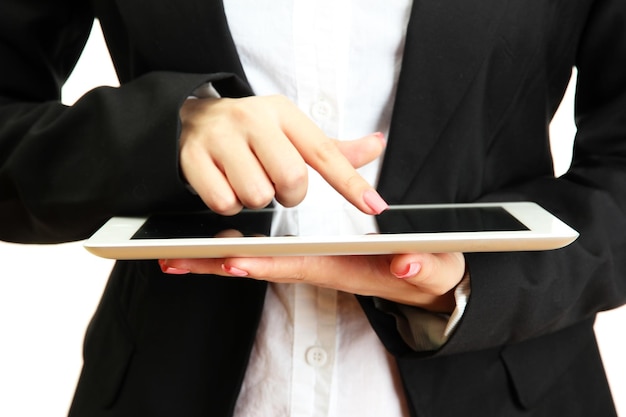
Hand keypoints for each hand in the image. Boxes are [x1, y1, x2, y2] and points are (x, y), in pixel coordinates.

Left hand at [159, 252, 465, 312]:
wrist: (425, 279)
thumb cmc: (427, 271)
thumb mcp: (434, 268)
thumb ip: (424, 264)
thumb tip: (406, 262)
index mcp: (343, 267)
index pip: (298, 266)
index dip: (266, 264)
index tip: (232, 261)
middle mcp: (318, 268)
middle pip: (263, 266)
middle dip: (218, 265)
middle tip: (172, 260)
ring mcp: (310, 262)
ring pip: (257, 261)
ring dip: (215, 260)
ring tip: (171, 256)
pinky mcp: (309, 256)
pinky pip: (266, 254)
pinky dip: (235, 251)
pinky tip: (208, 245)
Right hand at [179, 95, 388, 214]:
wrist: (190, 119)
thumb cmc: (251, 133)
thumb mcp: (290, 132)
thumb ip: (332, 148)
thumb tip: (377, 144)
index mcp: (282, 112)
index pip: (324, 152)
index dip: (350, 182)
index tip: (373, 205)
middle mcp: (252, 119)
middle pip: (291, 179)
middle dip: (288, 194)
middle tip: (274, 183)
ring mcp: (220, 137)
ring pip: (257, 195)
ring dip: (256, 199)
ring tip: (245, 179)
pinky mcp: (192, 158)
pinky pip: (224, 203)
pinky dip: (229, 204)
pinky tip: (224, 184)